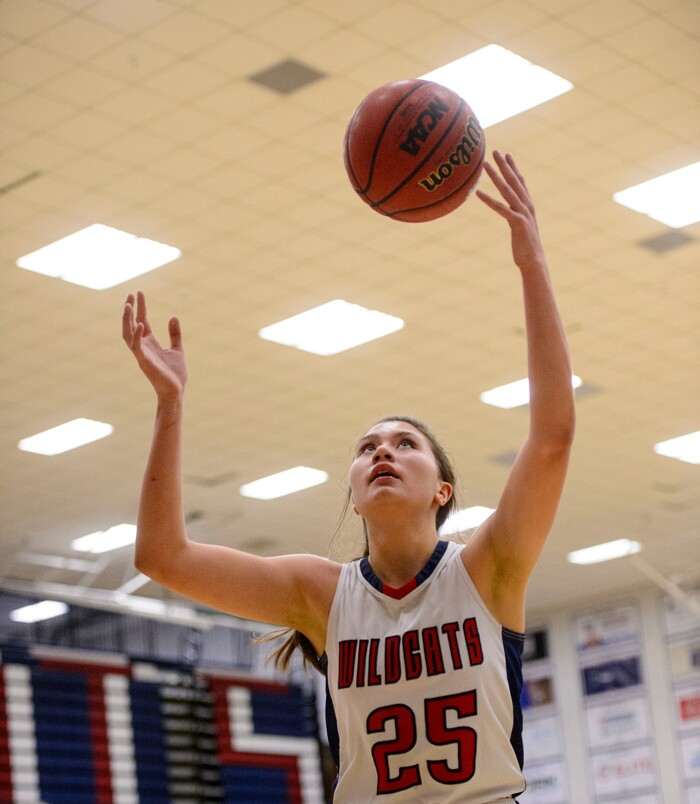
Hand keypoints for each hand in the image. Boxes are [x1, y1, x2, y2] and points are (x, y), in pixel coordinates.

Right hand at [122, 291, 187, 399]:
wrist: (176, 391)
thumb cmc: (175, 374)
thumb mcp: (177, 349)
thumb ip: (174, 334)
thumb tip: (173, 316)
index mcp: (150, 343)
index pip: (142, 320)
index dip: (140, 307)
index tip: (139, 292)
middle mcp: (143, 347)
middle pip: (131, 324)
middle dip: (130, 309)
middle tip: (130, 294)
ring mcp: (142, 354)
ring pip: (128, 334)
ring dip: (127, 319)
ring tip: (128, 304)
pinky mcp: (144, 362)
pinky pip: (136, 346)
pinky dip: (136, 335)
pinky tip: (140, 323)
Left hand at [476, 151, 545, 272]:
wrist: (534, 262)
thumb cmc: (526, 247)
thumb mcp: (520, 229)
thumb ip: (516, 218)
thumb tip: (511, 215)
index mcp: (528, 206)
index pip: (520, 182)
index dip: (513, 167)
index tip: (507, 154)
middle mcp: (527, 206)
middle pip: (514, 181)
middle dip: (504, 165)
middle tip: (495, 150)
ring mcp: (523, 213)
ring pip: (507, 190)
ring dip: (495, 176)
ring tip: (484, 165)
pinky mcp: (517, 223)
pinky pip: (501, 209)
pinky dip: (489, 200)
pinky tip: (478, 193)